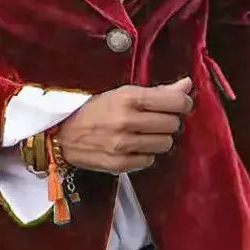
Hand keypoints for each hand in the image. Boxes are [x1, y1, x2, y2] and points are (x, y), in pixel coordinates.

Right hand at [57, 78, 194, 173]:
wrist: (61, 135)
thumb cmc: (94, 110)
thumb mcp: (121, 94)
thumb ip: (157, 91)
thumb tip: (187, 85)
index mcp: (128, 98)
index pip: (175, 102)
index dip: (183, 103)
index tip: (180, 104)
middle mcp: (127, 121)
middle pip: (172, 124)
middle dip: (169, 121)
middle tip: (157, 120)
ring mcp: (123, 145)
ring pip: (165, 144)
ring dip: (159, 139)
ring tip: (146, 134)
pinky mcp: (120, 164)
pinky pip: (150, 160)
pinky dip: (146, 154)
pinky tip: (135, 147)